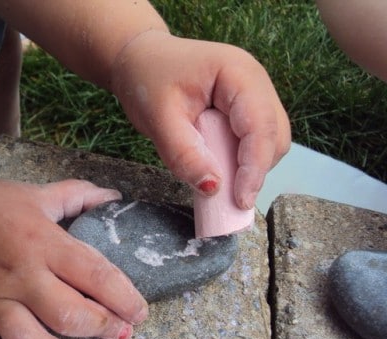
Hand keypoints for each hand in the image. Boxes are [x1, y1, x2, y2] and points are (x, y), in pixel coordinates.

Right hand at [0, 175, 147, 338]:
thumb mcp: (36, 193)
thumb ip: (79, 195)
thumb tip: (115, 198)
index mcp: (44, 242)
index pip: (96, 274)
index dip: (125, 297)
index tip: (139, 313)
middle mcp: (22, 275)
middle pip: (70, 314)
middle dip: (103, 329)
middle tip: (121, 337)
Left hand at [111, 30, 290, 208]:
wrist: (140, 62)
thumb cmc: (147, 80)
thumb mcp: (158, 118)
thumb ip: (184, 153)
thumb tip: (212, 188)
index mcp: (238, 74)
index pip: (260, 125)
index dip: (254, 167)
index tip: (240, 200)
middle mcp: (255, 83)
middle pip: (273, 136)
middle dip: (255, 170)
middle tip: (227, 198)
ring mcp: (253, 97)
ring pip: (268, 143)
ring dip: (249, 168)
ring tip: (218, 181)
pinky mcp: (244, 112)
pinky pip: (253, 143)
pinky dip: (240, 162)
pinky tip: (218, 169)